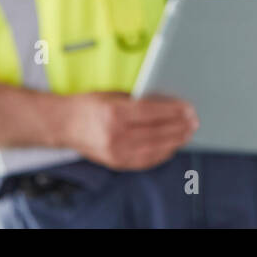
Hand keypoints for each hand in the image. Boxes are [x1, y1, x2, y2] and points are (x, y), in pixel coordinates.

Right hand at [66, 91, 197, 170]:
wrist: (62, 125)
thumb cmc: (87, 104)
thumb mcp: (112, 94)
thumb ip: (138, 99)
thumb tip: (167, 102)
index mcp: (115, 113)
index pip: (153, 113)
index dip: (174, 111)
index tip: (189, 108)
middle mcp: (115, 135)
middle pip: (157, 132)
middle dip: (179, 127)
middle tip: (194, 122)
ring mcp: (115, 152)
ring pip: (154, 149)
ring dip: (175, 142)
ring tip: (188, 134)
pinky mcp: (115, 163)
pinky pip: (145, 161)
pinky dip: (161, 155)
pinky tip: (172, 148)